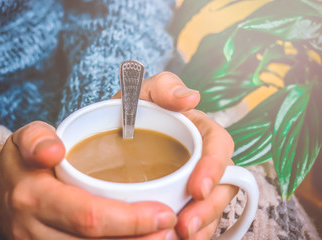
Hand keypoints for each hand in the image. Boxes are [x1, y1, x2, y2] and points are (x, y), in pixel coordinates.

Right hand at [0, 122, 177, 238]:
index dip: (131, 220)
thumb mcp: (25, 138)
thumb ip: (38, 139)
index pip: (89, 215)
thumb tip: (55, 150)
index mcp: (34, 197)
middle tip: (172, 228)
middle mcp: (36, 230)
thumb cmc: (19, 162)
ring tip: (164, 237)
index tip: (165, 213)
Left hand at [114, 72, 237, 238]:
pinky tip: (172, 239)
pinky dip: (189, 233)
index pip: (219, 145)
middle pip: (220, 185)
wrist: (109, 136)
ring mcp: (193, 180)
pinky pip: (196, 220)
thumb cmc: (129, 114)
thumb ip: (163, 87)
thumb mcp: (141, 95)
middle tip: (184, 226)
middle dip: (207, 209)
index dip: (215, 167)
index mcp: (198, 130)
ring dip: (199, 226)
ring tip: (177, 237)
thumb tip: (191, 97)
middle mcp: (201, 158)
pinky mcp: (183, 199)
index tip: (197, 189)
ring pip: (209, 208)